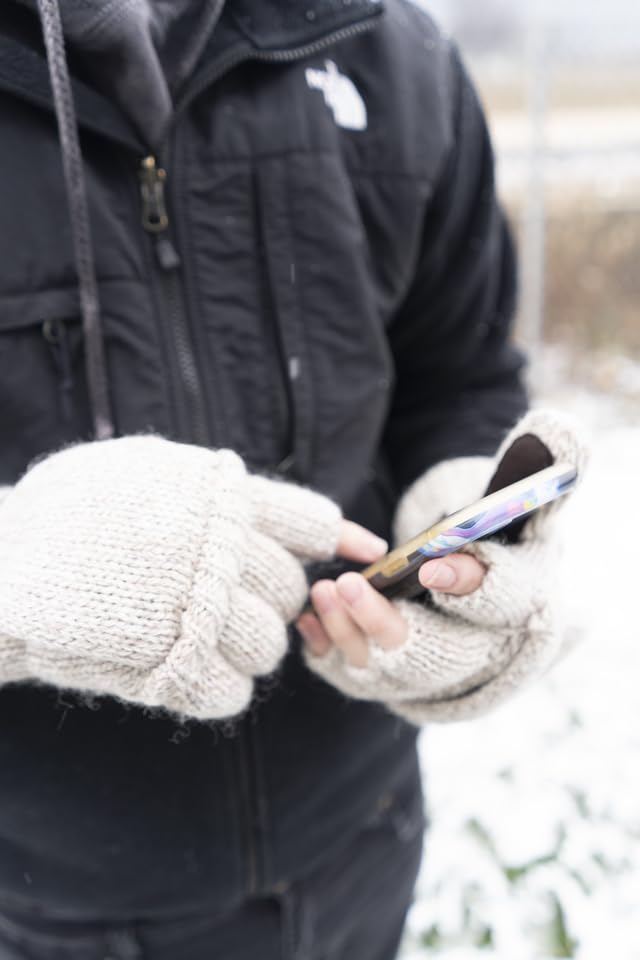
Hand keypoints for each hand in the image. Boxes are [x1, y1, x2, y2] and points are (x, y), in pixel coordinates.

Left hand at [297, 551, 485, 666]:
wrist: (453, 632)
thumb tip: (433, 570)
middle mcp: (427, 672)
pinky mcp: (361, 676)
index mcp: (464, 648)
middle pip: (395, 650)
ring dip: (338, 626)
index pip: (444, 633)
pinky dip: (318, 644)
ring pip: (361, 661)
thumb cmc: (471, 598)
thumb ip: (467, 574)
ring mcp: (391, 678)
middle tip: (347, 582)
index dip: (434, 605)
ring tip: (322, 589)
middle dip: (369, 617)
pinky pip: (335, 667)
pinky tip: (306, 617)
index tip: (419, 572)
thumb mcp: (487, 583)